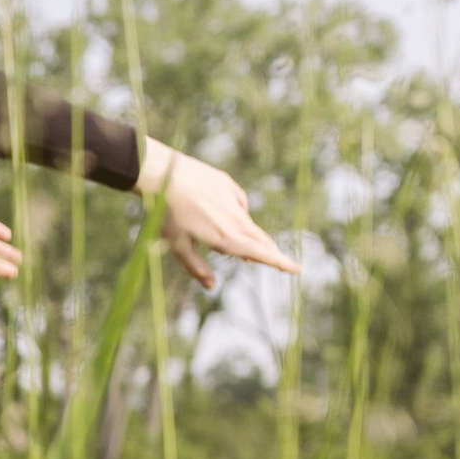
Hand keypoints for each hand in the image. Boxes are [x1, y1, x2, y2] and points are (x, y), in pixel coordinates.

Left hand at [141, 142, 299, 288]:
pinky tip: (219, 215)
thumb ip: (196, 267)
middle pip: (261, 240)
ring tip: (236, 248)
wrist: (161, 172)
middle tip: (277, 262)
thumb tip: (211, 286)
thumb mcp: (177, 245)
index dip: (280, 262)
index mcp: (225, 237)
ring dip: (248, 237)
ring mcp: (232, 199)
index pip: (260, 253)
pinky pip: (237, 204)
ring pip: (248, 223)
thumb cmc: (167, 213)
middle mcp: (234, 218)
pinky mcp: (227, 184)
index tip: (297, 269)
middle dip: (270, 253)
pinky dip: (234, 214)